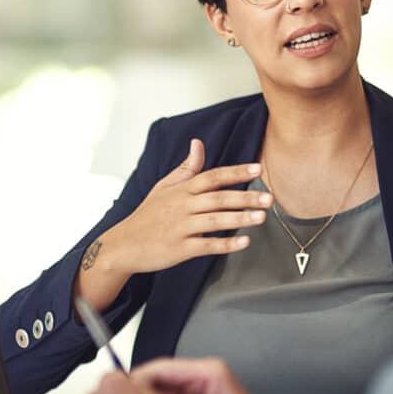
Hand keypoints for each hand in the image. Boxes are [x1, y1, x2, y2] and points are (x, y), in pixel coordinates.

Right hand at [81, 139, 272, 309]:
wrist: (123, 245)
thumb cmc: (147, 216)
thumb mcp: (163, 187)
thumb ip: (186, 168)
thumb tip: (198, 144)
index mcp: (181, 190)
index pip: (212, 176)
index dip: (236, 172)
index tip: (257, 168)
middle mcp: (182, 206)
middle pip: (218, 198)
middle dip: (246, 197)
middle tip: (269, 197)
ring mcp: (181, 228)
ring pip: (214, 221)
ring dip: (240, 219)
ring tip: (261, 217)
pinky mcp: (180, 249)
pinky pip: (206, 246)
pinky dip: (226, 244)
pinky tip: (244, 242)